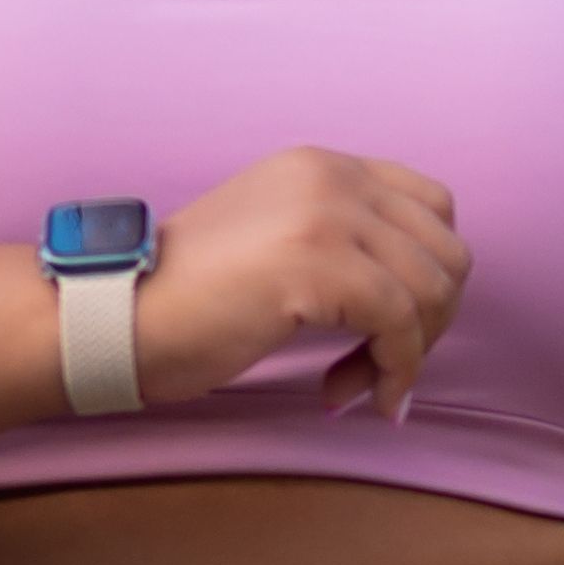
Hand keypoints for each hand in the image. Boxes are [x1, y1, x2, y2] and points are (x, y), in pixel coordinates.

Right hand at [129, 146, 467, 412]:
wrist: (117, 315)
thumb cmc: (186, 301)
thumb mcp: (276, 242)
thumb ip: (340, 243)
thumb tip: (420, 298)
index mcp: (322, 166)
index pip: (433, 207)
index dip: (430, 276)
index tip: (397, 330)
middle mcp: (331, 175)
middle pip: (446, 250)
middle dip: (431, 322)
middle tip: (382, 368)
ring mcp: (326, 213)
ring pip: (433, 289)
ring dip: (409, 355)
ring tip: (357, 389)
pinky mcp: (318, 263)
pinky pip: (402, 324)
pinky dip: (395, 372)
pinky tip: (355, 398)